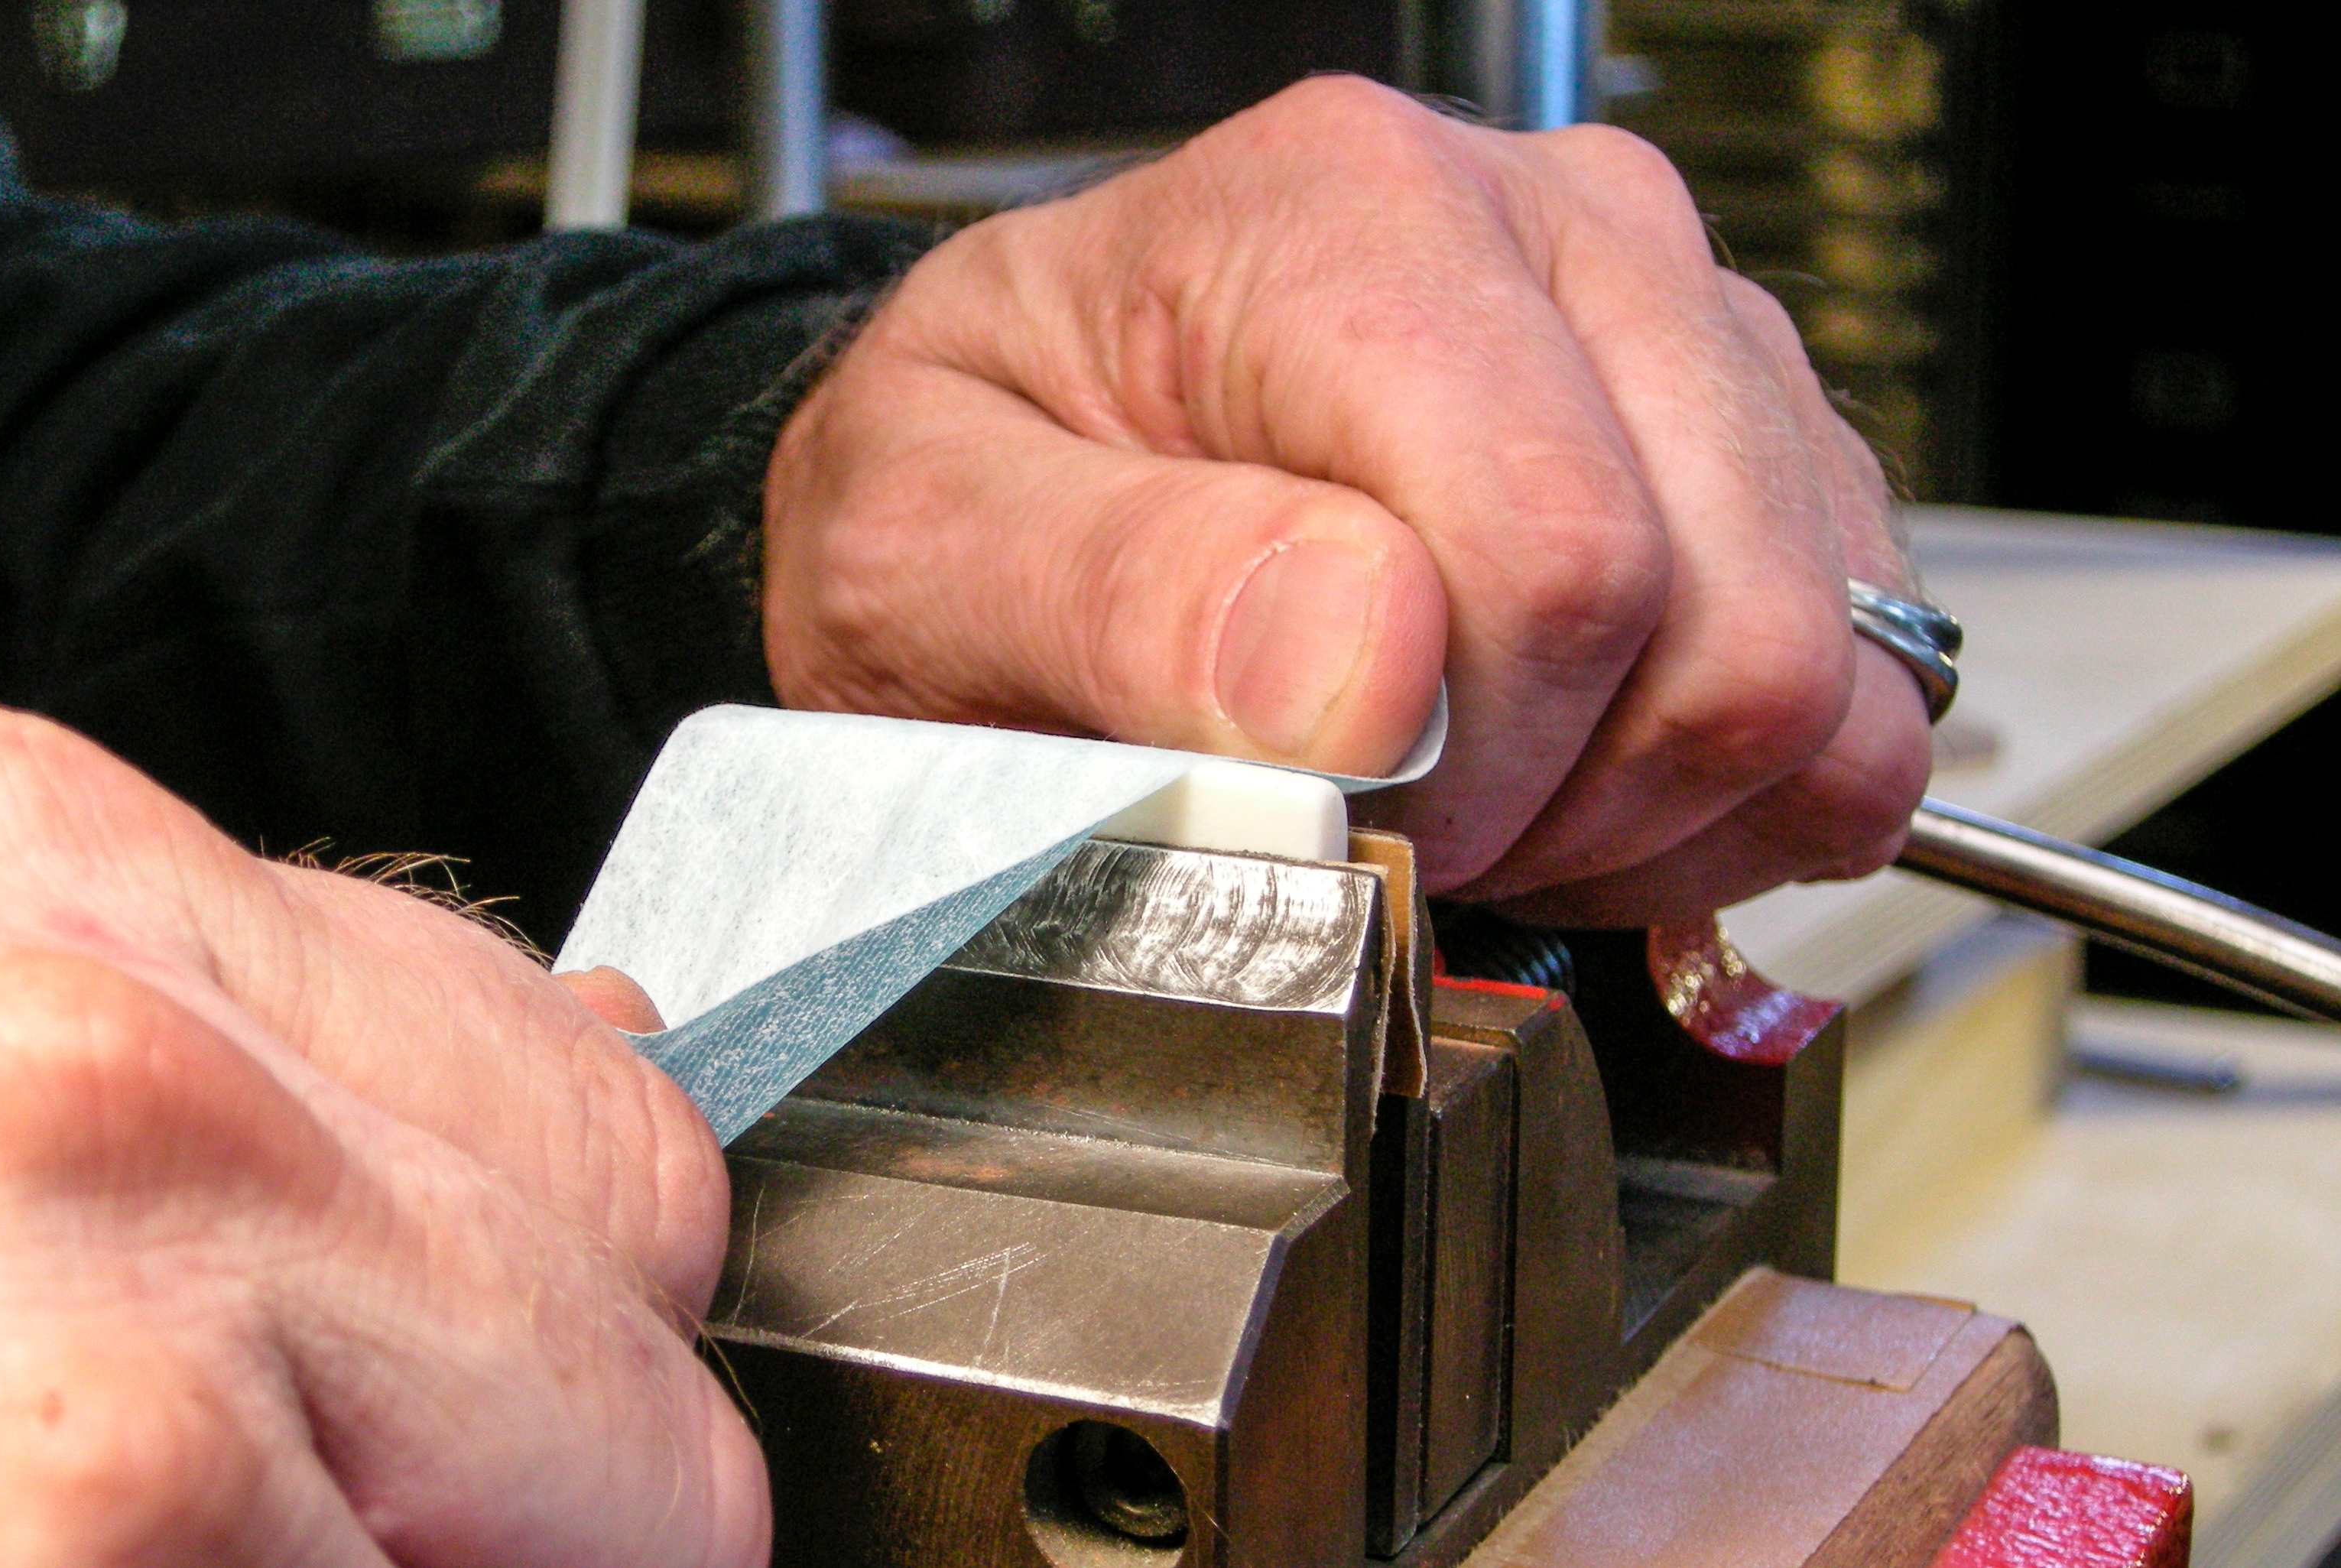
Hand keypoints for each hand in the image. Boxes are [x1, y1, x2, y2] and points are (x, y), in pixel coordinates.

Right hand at [0, 707, 760, 1567]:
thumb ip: (256, 1048)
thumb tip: (592, 1074)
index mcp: (47, 870)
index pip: (596, 1102)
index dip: (554, 1286)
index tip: (448, 1363)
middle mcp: (95, 1081)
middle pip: (632, 1329)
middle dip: (524, 1470)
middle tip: (237, 1508)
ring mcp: (102, 1387)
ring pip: (562, 1553)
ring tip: (25, 1551)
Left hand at [763, 76, 1929, 923]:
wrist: (1022, 475)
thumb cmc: (975, 495)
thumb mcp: (926, 549)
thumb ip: (1121, 595)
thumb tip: (1368, 669)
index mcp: (1349, 216)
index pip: (1556, 559)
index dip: (1462, 767)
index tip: (1332, 808)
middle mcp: (1558, 231)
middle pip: (1726, 625)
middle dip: (1559, 797)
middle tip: (1398, 819)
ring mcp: (1685, 332)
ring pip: (1825, 667)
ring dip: (1647, 807)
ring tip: (1471, 793)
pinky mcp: (1759, 447)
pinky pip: (1870, 693)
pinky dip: (1733, 797)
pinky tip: (1572, 777)